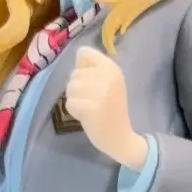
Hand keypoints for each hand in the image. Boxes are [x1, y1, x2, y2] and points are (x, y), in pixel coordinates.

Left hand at [63, 46, 147, 167]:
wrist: (121, 138)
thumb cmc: (111, 109)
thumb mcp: (109, 82)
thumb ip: (94, 69)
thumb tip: (78, 56)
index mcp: (112, 67)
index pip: (83, 52)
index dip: (81, 68)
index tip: (91, 82)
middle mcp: (108, 76)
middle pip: (74, 74)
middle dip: (77, 88)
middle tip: (91, 101)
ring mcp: (101, 93)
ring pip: (70, 88)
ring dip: (75, 100)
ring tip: (89, 108)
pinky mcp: (92, 109)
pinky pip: (70, 103)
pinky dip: (74, 111)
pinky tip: (87, 116)